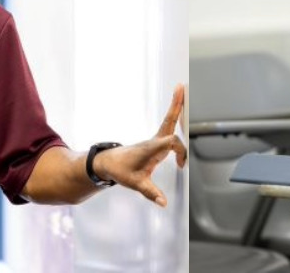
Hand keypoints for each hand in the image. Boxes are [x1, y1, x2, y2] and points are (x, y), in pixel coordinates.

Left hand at [95, 84, 189, 206]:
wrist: (108, 163)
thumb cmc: (120, 170)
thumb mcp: (135, 183)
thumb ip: (150, 192)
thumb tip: (162, 202)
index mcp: (151, 149)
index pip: (172, 143)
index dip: (181, 152)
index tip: (182, 166)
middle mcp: (154, 141)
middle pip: (168, 120)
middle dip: (176, 105)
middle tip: (182, 87)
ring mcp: (155, 141)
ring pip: (168, 121)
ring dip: (176, 106)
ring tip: (182, 90)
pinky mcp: (155, 143)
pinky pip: (168, 126)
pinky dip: (174, 116)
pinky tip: (180, 111)